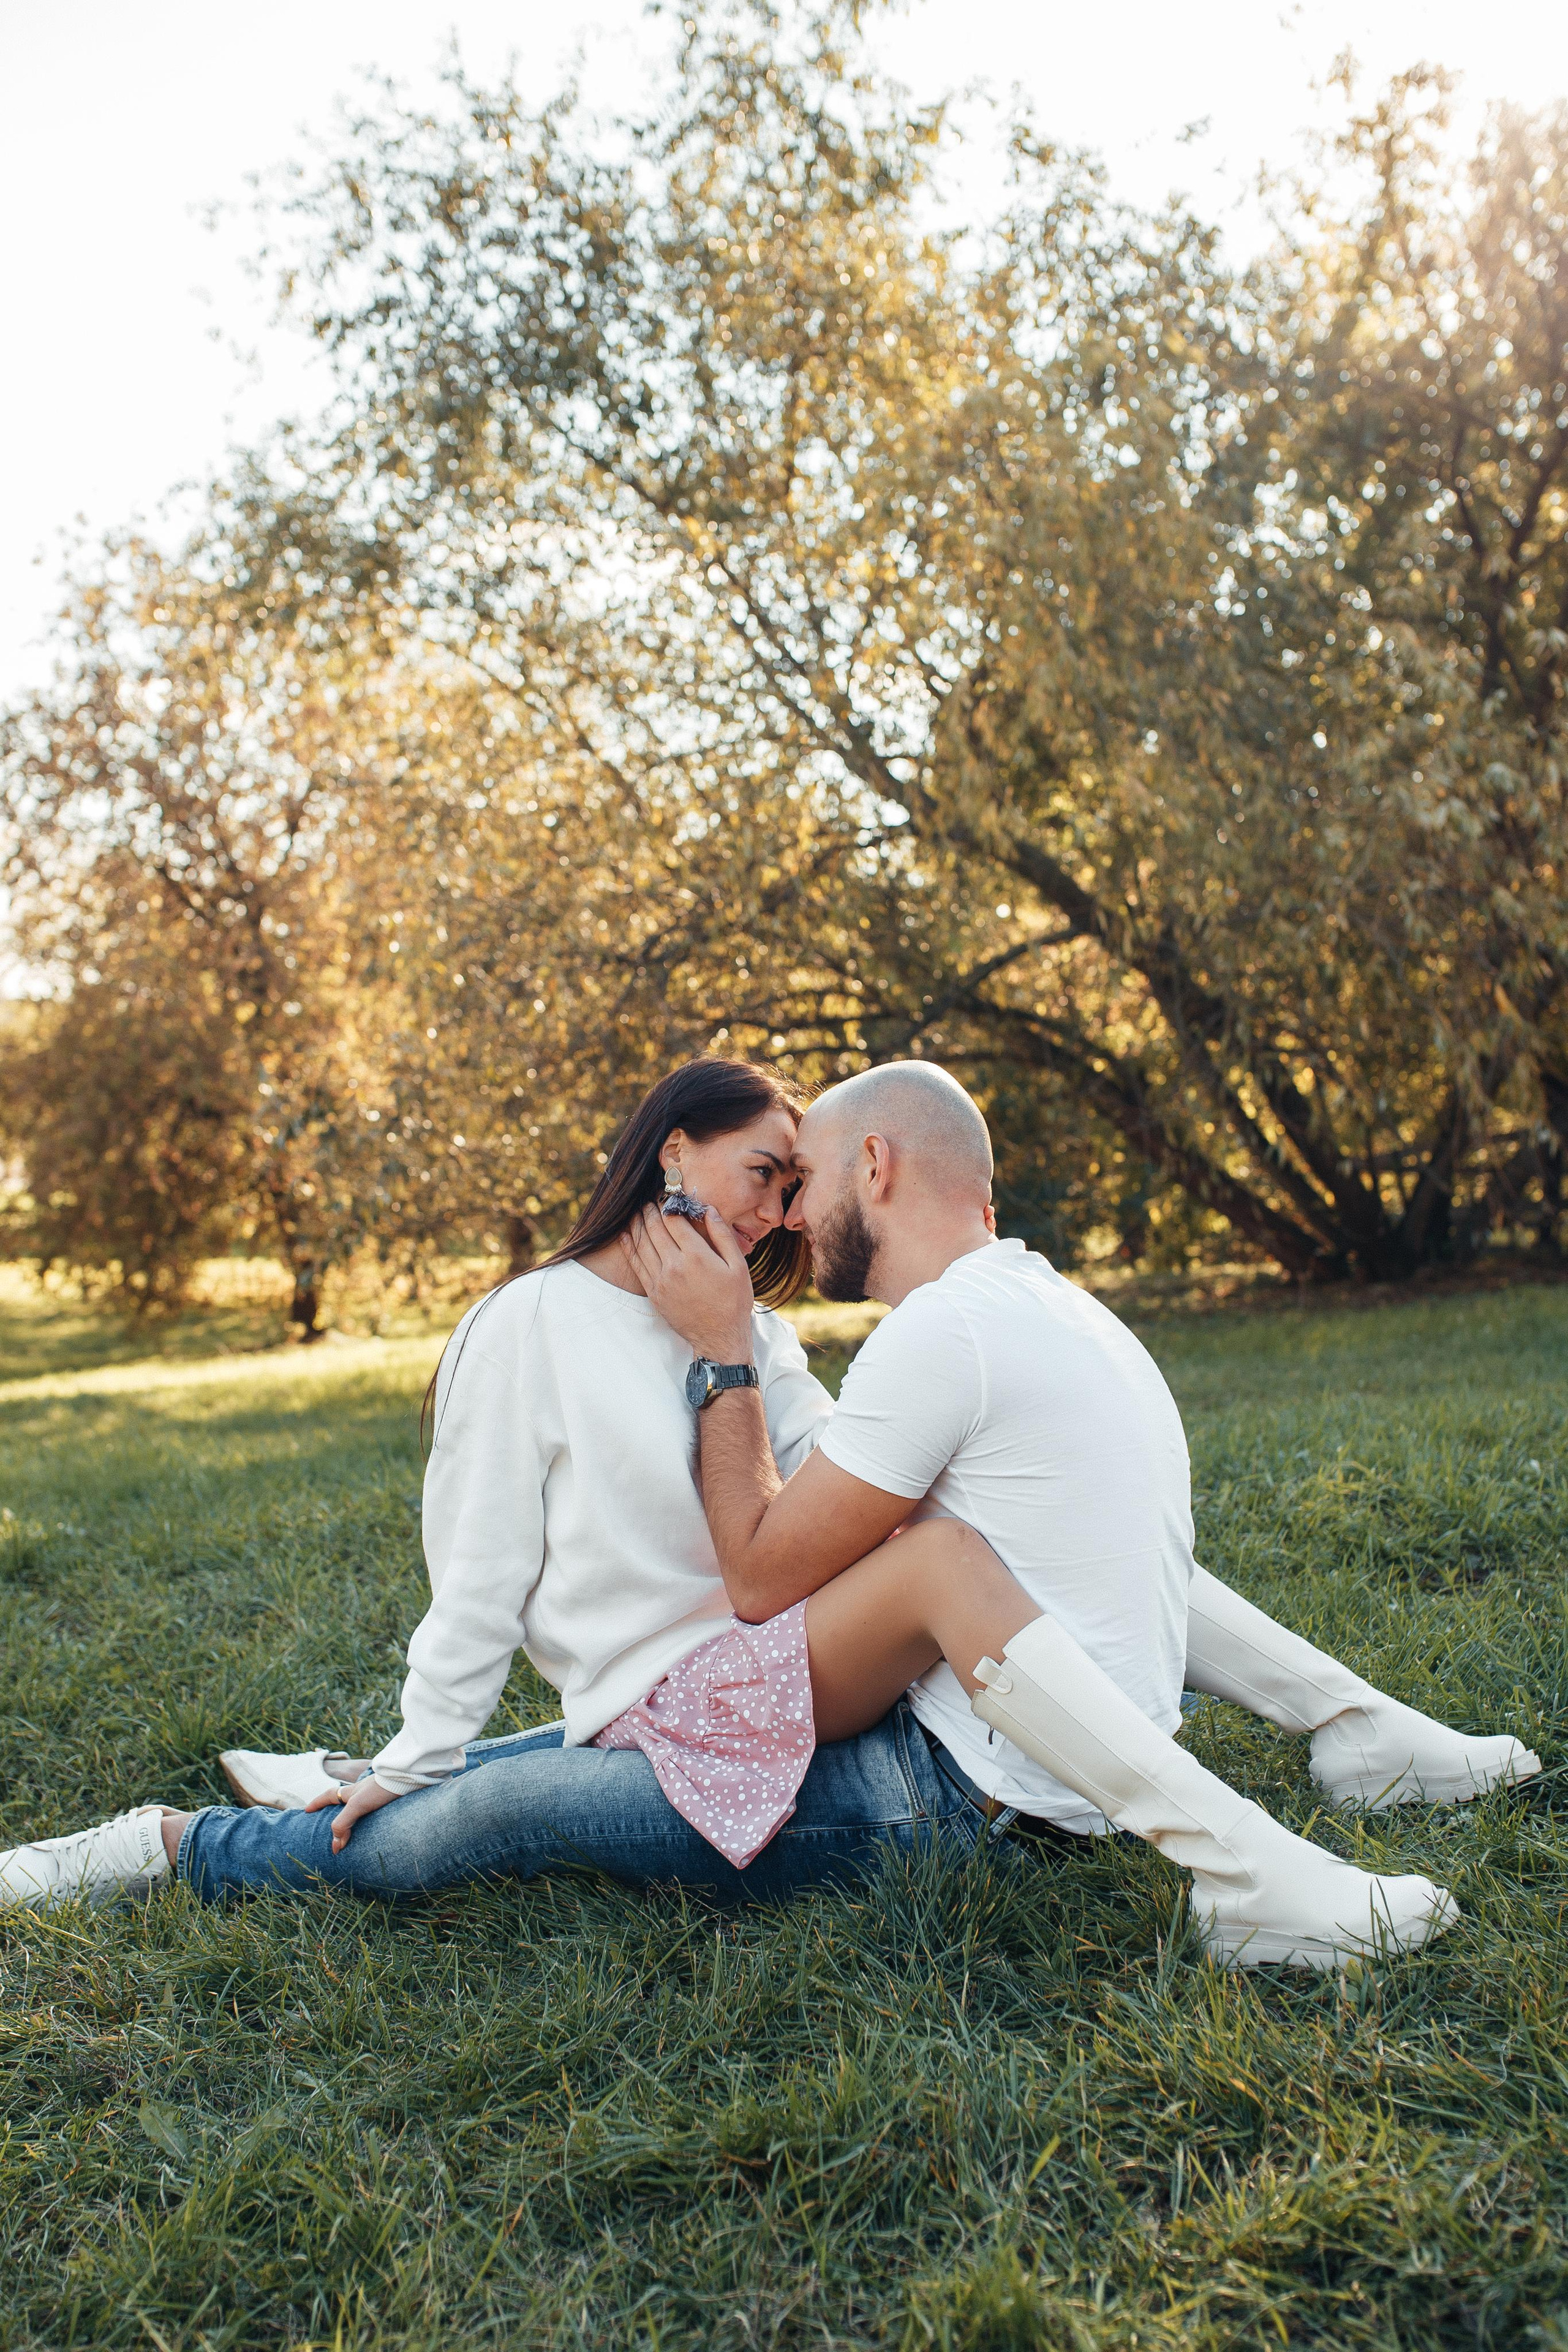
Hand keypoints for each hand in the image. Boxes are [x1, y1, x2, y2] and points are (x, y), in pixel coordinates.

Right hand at [305, 1772, 403, 1852]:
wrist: (408, 1779)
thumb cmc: (381, 1789)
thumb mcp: (357, 1805)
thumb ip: (343, 1823)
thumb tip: (335, 1845)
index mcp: (351, 1792)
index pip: (328, 1796)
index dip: (317, 1803)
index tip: (306, 1810)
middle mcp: (361, 1793)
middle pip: (343, 1803)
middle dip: (334, 1813)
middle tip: (327, 1824)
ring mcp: (374, 1797)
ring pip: (359, 1809)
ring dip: (352, 1820)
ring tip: (349, 1834)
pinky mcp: (387, 1802)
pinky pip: (372, 1814)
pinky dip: (368, 1822)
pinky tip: (372, 1831)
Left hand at [621, 1203, 754, 1360]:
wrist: (719, 1337)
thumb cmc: (733, 1300)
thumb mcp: (738, 1266)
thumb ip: (722, 1235)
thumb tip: (708, 1210)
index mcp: (697, 1256)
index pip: (674, 1220)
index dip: (668, 1205)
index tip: (667, 1197)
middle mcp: (675, 1266)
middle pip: (655, 1229)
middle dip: (649, 1212)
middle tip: (647, 1201)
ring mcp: (661, 1280)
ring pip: (642, 1245)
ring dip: (637, 1226)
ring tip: (635, 1213)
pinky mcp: (654, 1293)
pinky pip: (637, 1265)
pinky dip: (629, 1248)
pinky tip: (625, 1236)